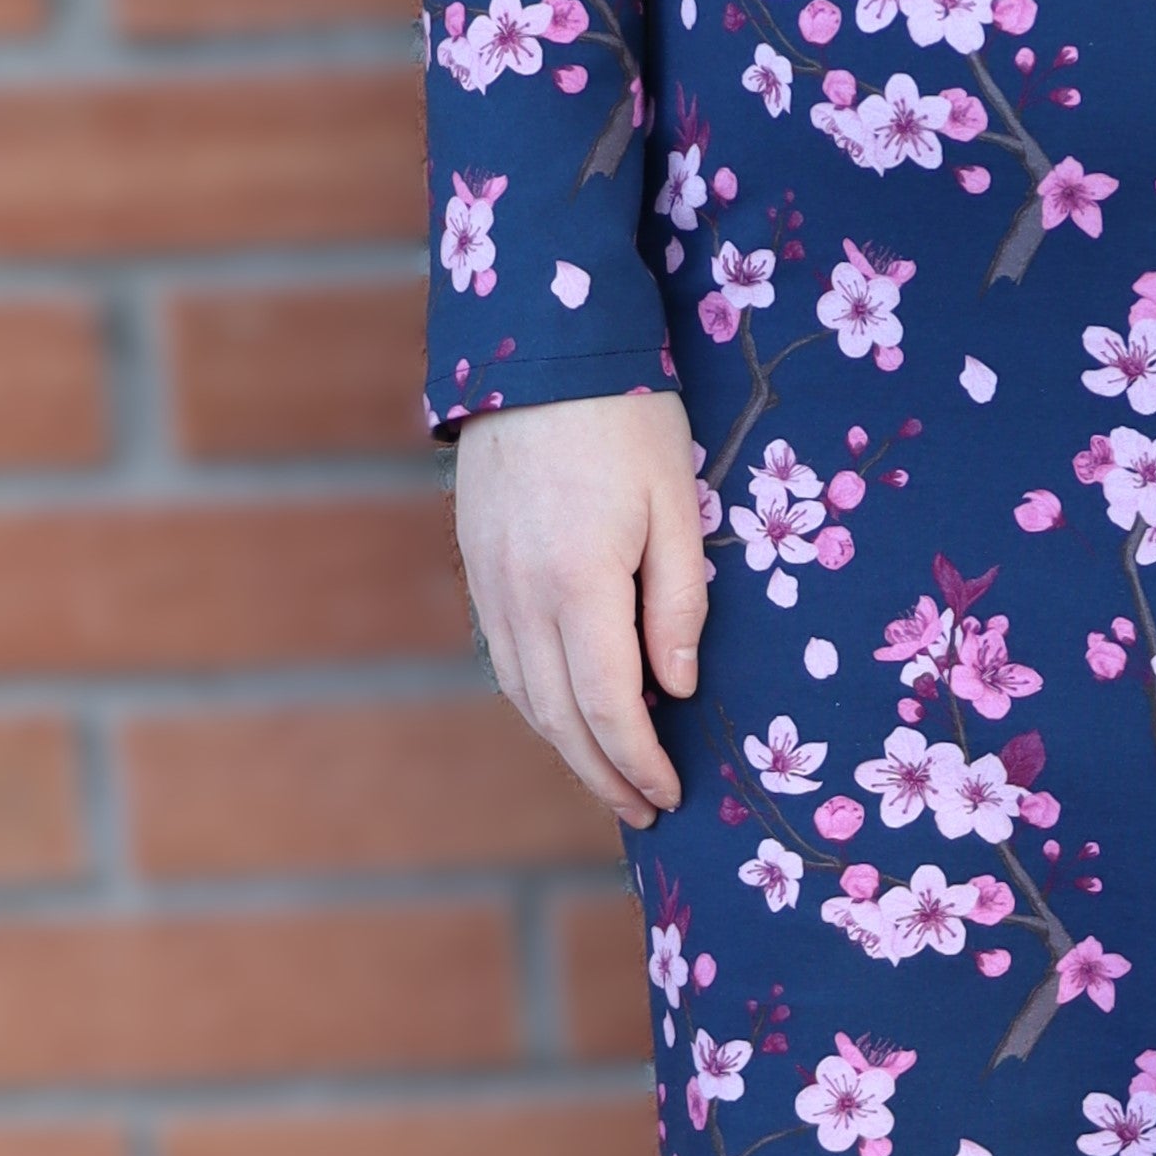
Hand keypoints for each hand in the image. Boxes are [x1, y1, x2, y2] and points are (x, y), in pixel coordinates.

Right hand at [453, 386, 709, 826]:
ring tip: (610, 774)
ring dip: (566, 744)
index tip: (671, 794)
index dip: (639, 761)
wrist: (536, 347)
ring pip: (523, 692)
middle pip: (558, 717)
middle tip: (645, 808)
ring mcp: (489, 580)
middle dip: (603, 773)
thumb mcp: (676, 505)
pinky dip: (537, 698)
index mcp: (578, 584)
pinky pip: (505, 655)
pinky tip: (569, 707)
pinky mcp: (477, 562)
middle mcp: (520, 596)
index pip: (609, 707)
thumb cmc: (628, 417)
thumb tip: (675, 687)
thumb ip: (678, 602)